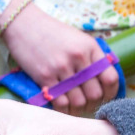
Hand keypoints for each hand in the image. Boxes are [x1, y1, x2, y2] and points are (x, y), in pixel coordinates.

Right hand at [0, 0, 119, 116]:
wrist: (23, 24)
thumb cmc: (52, 33)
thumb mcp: (78, 39)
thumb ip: (92, 58)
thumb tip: (104, 82)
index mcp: (90, 48)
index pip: (111, 78)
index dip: (111, 93)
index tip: (106, 98)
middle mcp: (78, 58)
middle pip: (95, 94)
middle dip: (94, 104)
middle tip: (88, 106)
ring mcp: (61, 68)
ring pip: (79, 102)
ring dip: (79, 110)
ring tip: (75, 108)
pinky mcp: (44, 77)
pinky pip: (60, 103)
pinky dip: (64, 110)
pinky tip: (63, 108)